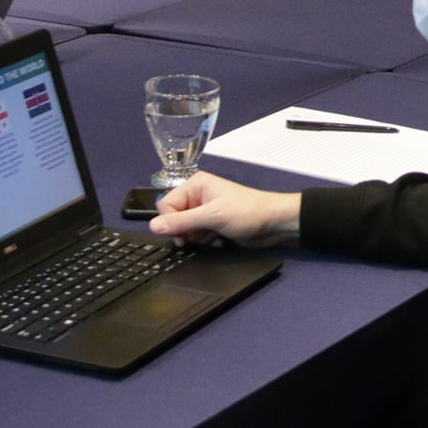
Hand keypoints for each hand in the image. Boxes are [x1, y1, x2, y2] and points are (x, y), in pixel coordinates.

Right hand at [148, 171, 301, 248]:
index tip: (182, 235)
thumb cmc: (246, 212)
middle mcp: (197, 196)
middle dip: (187, 232)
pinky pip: (197, 237)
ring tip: (215, 235)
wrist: (274, 224)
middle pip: (174, 220)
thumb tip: (153, 226)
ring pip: (185, 231)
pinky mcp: (212, 225)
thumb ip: (181, 222)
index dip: (170, 222)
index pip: (165, 205)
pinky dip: (206, 241)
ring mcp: (205, 212)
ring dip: (198, 238)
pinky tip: (220, 240)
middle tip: (203, 234)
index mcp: (195, 185)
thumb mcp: (212, 216)